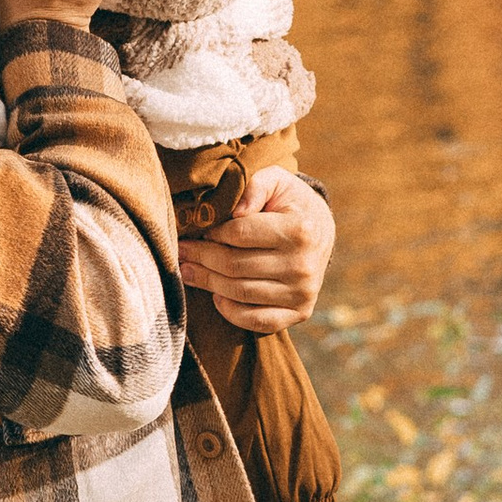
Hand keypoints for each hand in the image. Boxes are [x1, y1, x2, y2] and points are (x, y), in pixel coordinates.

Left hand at [176, 164, 334, 333]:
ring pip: (240, 293)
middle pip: (235, 266)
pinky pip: (257, 321)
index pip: (239, 235)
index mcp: (299, 230)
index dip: (212, 232)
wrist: (322, 230)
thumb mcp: (277, 180)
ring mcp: (302, 292)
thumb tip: (235, 212)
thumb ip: (255, 186)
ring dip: (207, 282)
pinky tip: (215, 296)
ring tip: (187, 270)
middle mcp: (303, 265)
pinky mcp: (300, 312)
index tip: (199, 229)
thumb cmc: (289, 202)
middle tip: (180, 251)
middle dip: (200, 258)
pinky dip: (230, 312)